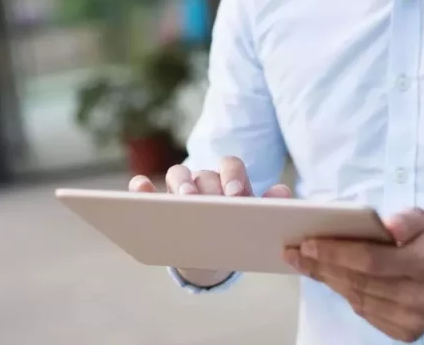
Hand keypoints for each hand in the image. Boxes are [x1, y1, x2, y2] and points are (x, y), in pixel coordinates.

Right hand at [128, 156, 291, 286]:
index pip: (231, 166)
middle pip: (204, 172)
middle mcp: (204, 181)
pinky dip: (142, 186)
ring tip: (183, 200)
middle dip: (206, 186)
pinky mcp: (156, 203)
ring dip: (180, 183)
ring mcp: (179, 190)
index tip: (235, 196)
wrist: (210, 257)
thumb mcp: (250, 226)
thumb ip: (267, 208)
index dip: (233, 177)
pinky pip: (146, 189)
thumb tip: (281, 192)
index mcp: (229, 183)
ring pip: (177, 174)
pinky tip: (141, 186)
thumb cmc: (234, 235)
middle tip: (207, 202)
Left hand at [283, 208, 423, 342]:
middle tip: (295, 252)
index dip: (336, 252)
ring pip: (358, 298)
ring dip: (329, 280)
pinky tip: (332, 278)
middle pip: (360, 282)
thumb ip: (407, 219)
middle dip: (322, 265)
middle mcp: (422, 298)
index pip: (371, 260)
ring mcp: (414, 319)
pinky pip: (365, 311)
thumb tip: (387, 225)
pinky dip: (346, 294)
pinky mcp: (407, 332)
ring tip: (307, 262)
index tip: (308, 242)